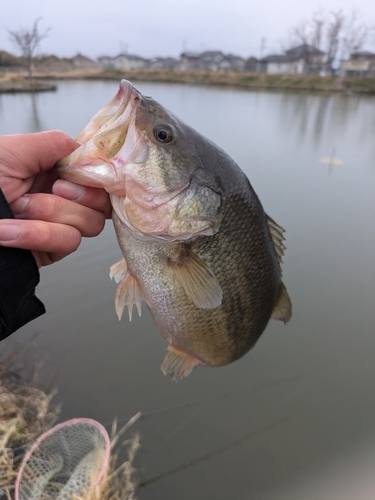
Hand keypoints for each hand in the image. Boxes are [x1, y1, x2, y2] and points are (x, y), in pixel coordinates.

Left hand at [0, 131, 110, 266]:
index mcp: (54, 170)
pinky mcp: (50, 249)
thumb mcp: (13, 150)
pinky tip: (8, 231)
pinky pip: (66, 242)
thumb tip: (89, 150)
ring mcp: (58, 224)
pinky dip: (36, 235)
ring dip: (52, 214)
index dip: (95, 176)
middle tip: (52, 189)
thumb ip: (55, 144)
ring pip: (89, 224)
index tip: (73, 175)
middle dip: (78, 196)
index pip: (97, 174)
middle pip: (102, 202)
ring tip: (19, 208)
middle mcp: (62, 197)